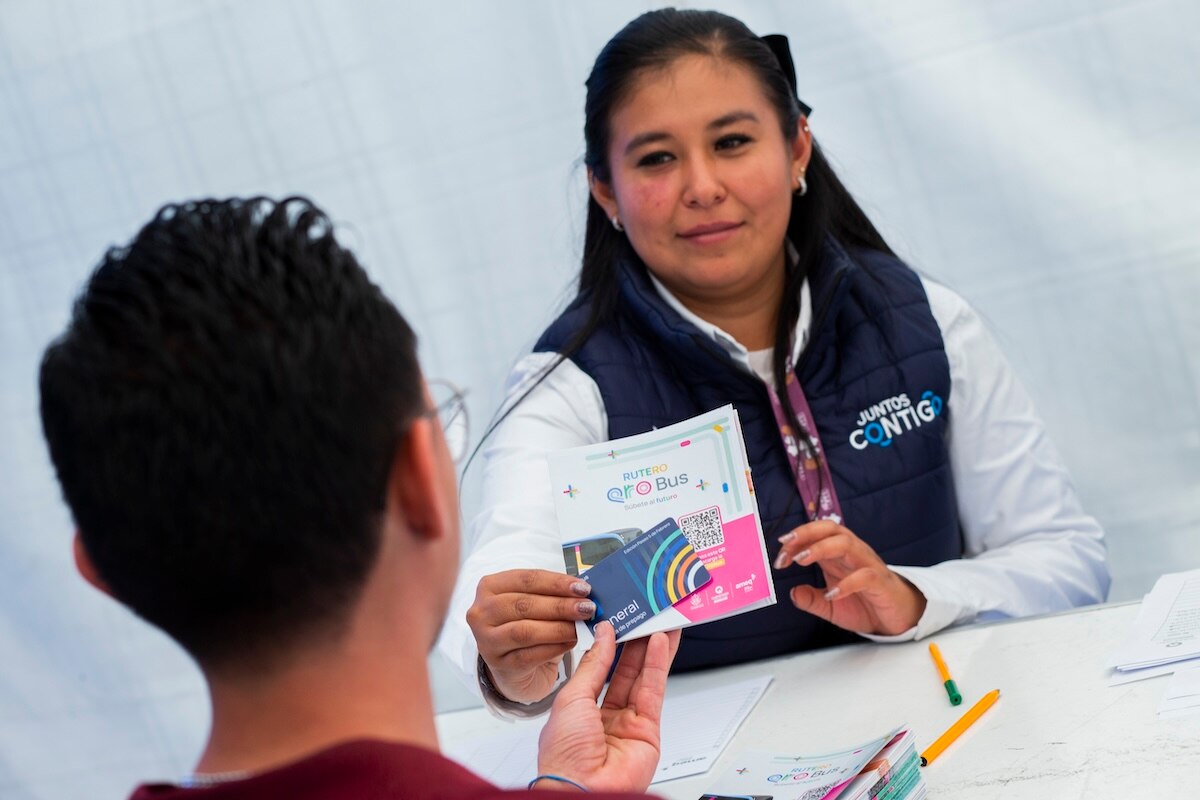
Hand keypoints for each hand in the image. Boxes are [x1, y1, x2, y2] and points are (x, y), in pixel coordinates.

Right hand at [466, 569, 595, 703]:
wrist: (512, 666)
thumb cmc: (525, 625)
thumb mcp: (533, 603)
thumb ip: (552, 595)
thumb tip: (584, 592)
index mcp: (490, 586)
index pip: (526, 579)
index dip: (557, 583)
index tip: (583, 588)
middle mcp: (482, 612)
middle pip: (525, 604)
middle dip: (560, 605)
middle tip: (587, 608)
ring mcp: (486, 640)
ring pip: (525, 631)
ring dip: (558, 628)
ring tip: (580, 627)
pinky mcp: (499, 664)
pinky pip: (530, 655)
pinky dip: (554, 648)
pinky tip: (571, 643)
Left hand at [536, 622, 679, 792]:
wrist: (581, 789)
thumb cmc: (564, 755)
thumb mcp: (571, 698)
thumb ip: (593, 665)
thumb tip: (604, 636)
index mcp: (578, 710)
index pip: (597, 670)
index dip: (607, 645)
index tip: (615, 620)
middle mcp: (604, 717)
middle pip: (623, 671)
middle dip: (634, 643)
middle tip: (643, 617)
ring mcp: (627, 724)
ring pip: (642, 678)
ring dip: (651, 649)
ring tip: (658, 622)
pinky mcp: (649, 731)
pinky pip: (654, 691)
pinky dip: (658, 665)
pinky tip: (661, 644)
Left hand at [774, 520, 926, 635]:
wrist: (898, 619)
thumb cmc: (865, 605)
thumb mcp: (831, 606)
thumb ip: (812, 599)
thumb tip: (792, 594)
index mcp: (839, 555)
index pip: (817, 534)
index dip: (797, 539)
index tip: (779, 554)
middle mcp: (853, 553)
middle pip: (831, 528)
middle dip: (806, 532)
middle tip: (785, 545)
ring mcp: (868, 565)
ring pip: (846, 544)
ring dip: (821, 548)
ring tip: (801, 559)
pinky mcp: (880, 582)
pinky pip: (865, 575)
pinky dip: (846, 584)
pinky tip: (832, 594)